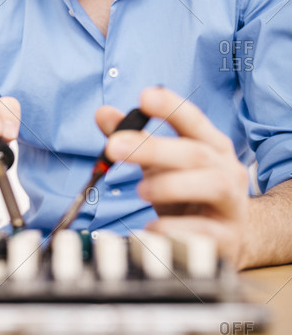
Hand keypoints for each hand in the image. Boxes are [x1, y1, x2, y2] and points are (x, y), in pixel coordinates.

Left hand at [95, 87, 249, 266]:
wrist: (226, 237)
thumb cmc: (189, 193)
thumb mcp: (162, 164)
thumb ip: (135, 138)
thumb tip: (103, 113)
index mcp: (212, 145)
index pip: (193, 120)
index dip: (171, 107)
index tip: (144, 97)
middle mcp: (227, 170)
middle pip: (196, 153)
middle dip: (153, 148)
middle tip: (114, 147)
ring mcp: (232, 204)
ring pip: (212, 185)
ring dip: (171, 185)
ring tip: (140, 190)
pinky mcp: (228, 237)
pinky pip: (204, 231)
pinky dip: (175, 229)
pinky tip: (151, 227)